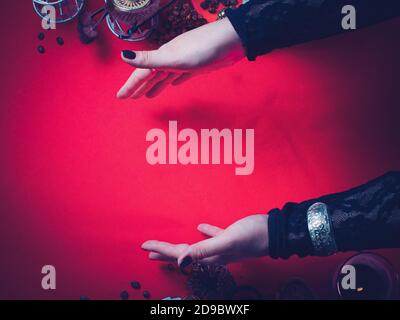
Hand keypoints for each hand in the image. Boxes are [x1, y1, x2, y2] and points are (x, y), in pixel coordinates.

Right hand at [117, 18, 244, 98]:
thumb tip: (123, 56)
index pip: (141, 74)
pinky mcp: (195, 66)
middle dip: (138, 87)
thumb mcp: (174, 58)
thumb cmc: (203, 49)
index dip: (130, 86)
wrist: (231, 42)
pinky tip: (173, 84)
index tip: (120, 97)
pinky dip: (173, 81)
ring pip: (163, 77)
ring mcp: (183, 62)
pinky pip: (179, 76)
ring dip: (154, 86)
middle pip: (150, 76)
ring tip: (146, 96)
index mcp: (162, 58)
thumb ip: (149, 60)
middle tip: (128, 98)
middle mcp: (170, 59)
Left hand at [141, 214, 268, 270]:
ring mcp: (223, 247)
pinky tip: (200, 227)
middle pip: (184, 255)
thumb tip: (181, 263)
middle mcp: (214, 255)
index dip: (161, 250)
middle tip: (148, 252)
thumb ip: (205, 251)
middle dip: (165, 253)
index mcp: (211, 256)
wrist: (277, 232)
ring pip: (196, 248)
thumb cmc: (254, 235)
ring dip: (180, 247)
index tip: (144, 247)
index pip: (180, 254)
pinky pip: (213, 236)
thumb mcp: (228, 241)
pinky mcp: (231, 237)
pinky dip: (205, 233)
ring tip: (167, 246)